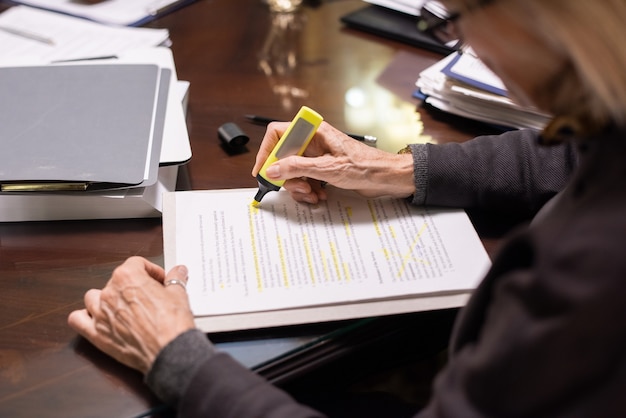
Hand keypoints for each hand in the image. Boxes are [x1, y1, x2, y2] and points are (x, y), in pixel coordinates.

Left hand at [67, 256, 195, 374]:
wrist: (168, 351)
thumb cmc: (171, 324)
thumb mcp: (178, 295)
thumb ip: (175, 279)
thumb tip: (177, 272)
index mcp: (128, 277)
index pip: (136, 263)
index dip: (151, 271)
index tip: (159, 280)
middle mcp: (109, 293)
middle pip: (116, 280)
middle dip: (133, 286)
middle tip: (149, 296)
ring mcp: (100, 314)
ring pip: (93, 297)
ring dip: (106, 299)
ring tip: (123, 306)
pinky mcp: (96, 334)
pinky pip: (77, 319)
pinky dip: (84, 317)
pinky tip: (97, 319)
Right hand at [252, 121, 415, 203]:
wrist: (387, 177)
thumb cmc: (365, 166)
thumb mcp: (327, 169)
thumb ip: (297, 167)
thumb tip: (272, 168)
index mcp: (313, 131)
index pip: (277, 133)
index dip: (266, 150)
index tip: (262, 170)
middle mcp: (313, 141)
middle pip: (283, 156)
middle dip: (288, 176)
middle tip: (299, 188)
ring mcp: (317, 155)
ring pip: (293, 171)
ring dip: (299, 186)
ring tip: (313, 194)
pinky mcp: (322, 168)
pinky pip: (305, 178)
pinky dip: (309, 189)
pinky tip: (320, 194)